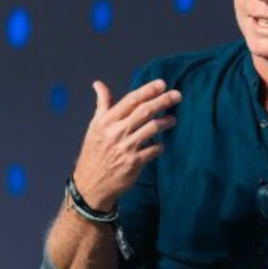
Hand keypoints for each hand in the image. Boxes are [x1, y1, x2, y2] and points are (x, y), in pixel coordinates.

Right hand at [73, 79, 180, 209]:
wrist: (90, 184)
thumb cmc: (94, 152)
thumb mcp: (94, 127)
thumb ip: (102, 104)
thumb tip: (98, 84)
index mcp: (105, 121)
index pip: (130, 100)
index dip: (147, 90)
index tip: (162, 83)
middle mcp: (115, 132)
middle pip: (144, 111)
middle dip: (162, 101)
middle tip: (177, 95)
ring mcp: (125, 148)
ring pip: (151, 128)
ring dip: (165, 122)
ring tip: (172, 119)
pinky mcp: (133, 163)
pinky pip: (153, 150)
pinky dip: (160, 146)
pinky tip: (161, 144)